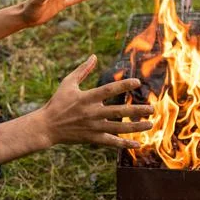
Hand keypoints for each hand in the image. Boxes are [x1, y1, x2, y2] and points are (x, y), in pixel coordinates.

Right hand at [38, 55, 153, 148]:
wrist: (46, 127)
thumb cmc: (57, 102)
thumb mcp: (68, 83)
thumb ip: (82, 70)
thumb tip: (94, 56)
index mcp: (87, 98)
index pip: (109, 90)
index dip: (123, 85)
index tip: (138, 82)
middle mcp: (92, 113)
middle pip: (118, 111)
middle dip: (136, 110)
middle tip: (152, 108)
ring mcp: (93, 127)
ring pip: (118, 128)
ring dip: (135, 126)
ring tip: (150, 123)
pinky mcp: (92, 138)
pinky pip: (111, 142)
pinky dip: (124, 143)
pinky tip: (138, 143)